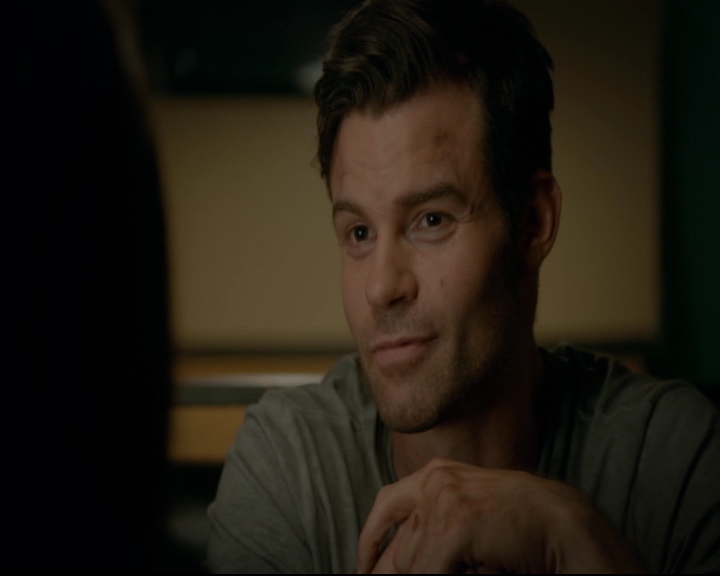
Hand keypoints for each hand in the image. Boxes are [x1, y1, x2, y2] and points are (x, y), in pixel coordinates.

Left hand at [356, 458, 644, 573]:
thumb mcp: (466, 516)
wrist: (559, 522)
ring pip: (413, 564)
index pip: (387, 506)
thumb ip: (432, 529)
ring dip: (431, 574)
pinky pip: (429, 571)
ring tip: (469, 564)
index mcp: (435, 475)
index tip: (362, 568)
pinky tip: (473, 570)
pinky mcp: (456, 524)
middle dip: (396, 572)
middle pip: (400, 546)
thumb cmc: (516, 523)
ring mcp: (444, 500)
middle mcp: (434, 481)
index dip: (370, 542)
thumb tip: (388, 562)